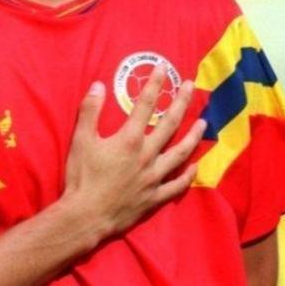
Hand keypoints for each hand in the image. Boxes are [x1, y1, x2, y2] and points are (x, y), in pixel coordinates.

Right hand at [62, 65, 205, 242]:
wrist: (86, 216)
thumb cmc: (82, 177)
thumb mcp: (80, 140)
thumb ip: (90, 111)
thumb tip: (98, 85)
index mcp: (129, 139)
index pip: (146, 104)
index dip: (155, 84)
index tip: (164, 68)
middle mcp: (147, 155)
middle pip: (170, 124)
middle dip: (181, 102)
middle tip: (191, 86)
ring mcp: (154, 177)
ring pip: (180, 153)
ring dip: (194, 136)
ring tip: (204, 122)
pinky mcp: (155, 197)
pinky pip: (177, 184)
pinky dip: (188, 174)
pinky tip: (195, 166)